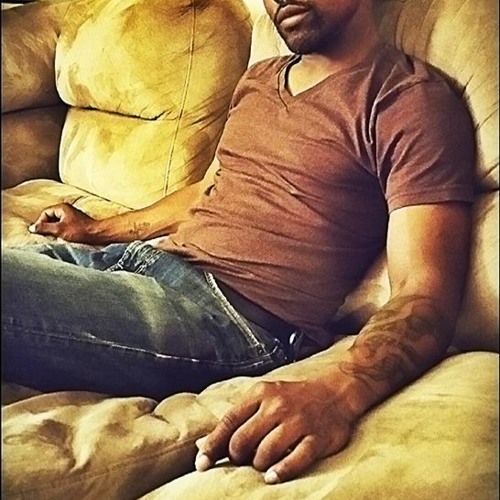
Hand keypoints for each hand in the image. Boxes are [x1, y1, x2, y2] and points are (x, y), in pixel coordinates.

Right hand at [29, 203, 96, 242]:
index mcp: (62, 208)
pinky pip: (63, 227)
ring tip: (56, 237)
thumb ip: (44, 228)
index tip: (40, 231)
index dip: (40, 222)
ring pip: (57, 223)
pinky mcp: (76, 224)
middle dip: (47, 227)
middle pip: (50, 217)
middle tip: (47, 235)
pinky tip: (63, 239)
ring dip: (54, 231)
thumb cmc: (80, 231)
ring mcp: (72, 217)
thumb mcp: (59, 230)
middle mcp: (67, 210)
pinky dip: (61, 232)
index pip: (45, 213)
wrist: (97, 235)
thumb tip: (32, 228)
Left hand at [195, 379, 353, 483]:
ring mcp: (298, 422)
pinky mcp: (318, 438)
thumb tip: (203, 443)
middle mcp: (278, 406)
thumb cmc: (293, 396)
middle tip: (242, 459)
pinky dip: (281, 472)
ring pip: (265, 453)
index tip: (201, 463)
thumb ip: (237, 417)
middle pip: (243, 440)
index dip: (212, 445)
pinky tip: (272, 476)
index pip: (229, 422)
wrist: (335, 389)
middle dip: (236, 456)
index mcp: (261, 393)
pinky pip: (295, 461)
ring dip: (258, 464)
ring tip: (262, 463)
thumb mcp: (264, 396)